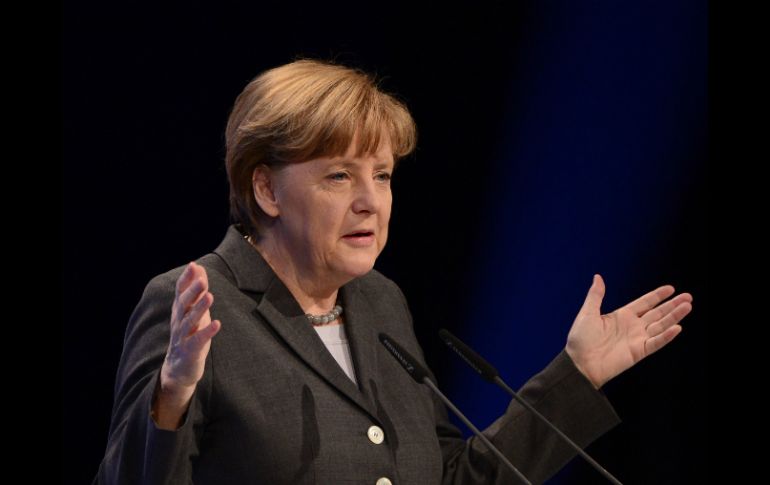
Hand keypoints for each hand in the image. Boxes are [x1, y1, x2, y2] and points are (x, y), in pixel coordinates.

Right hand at [161, 262, 221, 392]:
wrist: (178, 368)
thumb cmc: (189, 334)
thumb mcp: (193, 310)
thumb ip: (197, 290)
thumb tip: (199, 267)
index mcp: (180, 311)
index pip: (180, 292)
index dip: (186, 279)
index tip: (193, 265)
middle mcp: (179, 322)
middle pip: (184, 305)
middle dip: (192, 292)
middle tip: (202, 280)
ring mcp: (183, 336)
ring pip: (190, 321)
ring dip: (199, 308)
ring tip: (209, 297)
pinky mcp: (190, 351)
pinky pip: (198, 340)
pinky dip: (207, 332)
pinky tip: (217, 324)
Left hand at [565, 274, 692, 388]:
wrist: (579, 363)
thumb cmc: (580, 339)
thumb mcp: (587, 313)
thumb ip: (596, 295)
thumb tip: (598, 277)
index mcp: (621, 316)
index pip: (644, 303)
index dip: (657, 296)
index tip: (671, 288)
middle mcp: (632, 326)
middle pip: (657, 313)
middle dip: (672, 305)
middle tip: (688, 296)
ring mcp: (637, 339)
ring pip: (660, 325)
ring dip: (674, 317)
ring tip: (688, 306)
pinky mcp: (639, 352)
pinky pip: (656, 343)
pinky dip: (666, 336)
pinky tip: (677, 327)